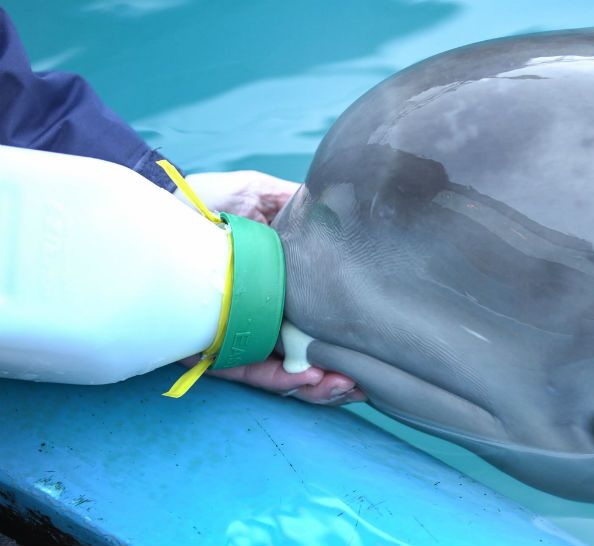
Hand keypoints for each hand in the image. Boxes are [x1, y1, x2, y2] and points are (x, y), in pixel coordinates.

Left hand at [174, 170, 363, 403]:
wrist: (152, 208)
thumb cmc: (200, 199)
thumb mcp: (256, 191)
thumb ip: (293, 202)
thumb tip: (337, 210)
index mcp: (273, 280)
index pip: (314, 315)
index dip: (342, 334)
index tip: (371, 346)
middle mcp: (258, 310)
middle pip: (303, 351)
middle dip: (336, 372)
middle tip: (363, 380)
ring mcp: (234, 331)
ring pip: (281, 369)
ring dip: (315, 383)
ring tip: (344, 384)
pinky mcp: (204, 346)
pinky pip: (246, 369)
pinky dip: (278, 378)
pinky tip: (308, 379)